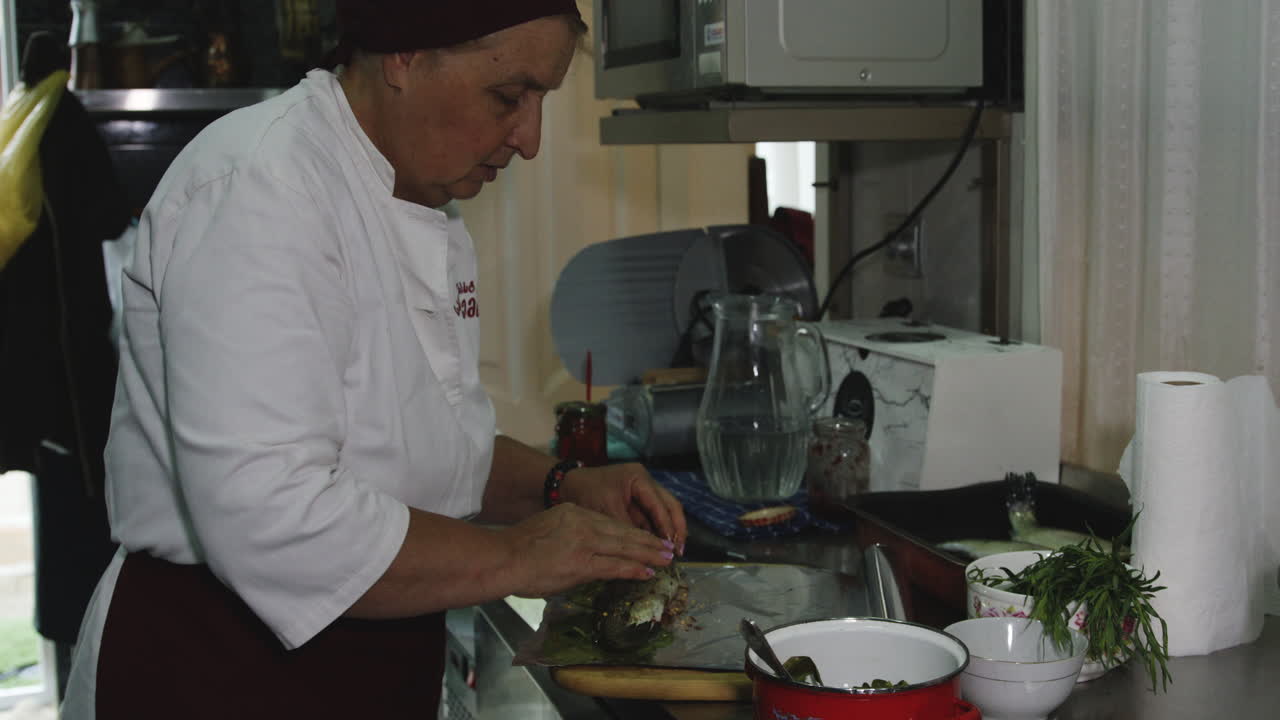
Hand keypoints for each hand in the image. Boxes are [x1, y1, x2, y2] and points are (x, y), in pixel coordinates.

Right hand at [501, 503, 674, 597]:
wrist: (503, 558)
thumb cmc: (517, 549)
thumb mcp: (548, 528)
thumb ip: (569, 535)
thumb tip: (587, 552)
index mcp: (573, 512)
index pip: (609, 522)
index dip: (631, 531)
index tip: (645, 537)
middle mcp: (582, 522)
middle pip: (622, 531)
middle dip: (647, 541)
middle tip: (666, 546)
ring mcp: (584, 542)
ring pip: (624, 547)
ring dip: (648, 554)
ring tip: (665, 559)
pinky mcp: (583, 563)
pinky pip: (615, 565)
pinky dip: (634, 569)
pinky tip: (647, 572)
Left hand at [559, 463, 687, 554]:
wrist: (567, 487)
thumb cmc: (585, 493)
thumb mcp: (606, 511)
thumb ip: (626, 528)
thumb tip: (642, 551)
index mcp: (639, 478)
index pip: (660, 504)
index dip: (667, 526)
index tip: (670, 546)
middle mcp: (645, 482)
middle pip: (670, 506)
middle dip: (676, 529)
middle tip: (678, 551)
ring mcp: (643, 492)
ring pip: (664, 512)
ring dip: (668, 532)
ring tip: (671, 553)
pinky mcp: (637, 503)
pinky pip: (652, 518)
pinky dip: (656, 532)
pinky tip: (657, 548)